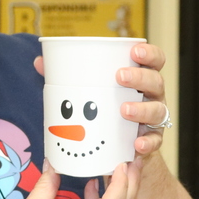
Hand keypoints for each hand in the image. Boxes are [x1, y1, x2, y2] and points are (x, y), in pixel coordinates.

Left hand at [33, 42, 170, 156]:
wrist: (120, 146)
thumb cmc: (105, 109)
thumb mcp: (91, 91)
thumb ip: (67, 76)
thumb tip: (39, 62)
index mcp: (139, 78)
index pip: (154, 60)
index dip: (149, 53)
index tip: (134, 51)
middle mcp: (151, 95)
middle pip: (156, 82)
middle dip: (140, 77)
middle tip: (119, 77)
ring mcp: (153, 118)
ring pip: (158, 110)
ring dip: (142, 109)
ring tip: (125, 110)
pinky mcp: (152, 141)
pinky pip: (155, 142)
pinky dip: (147, 144)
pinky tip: (136, 145)